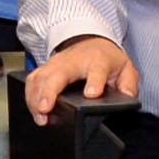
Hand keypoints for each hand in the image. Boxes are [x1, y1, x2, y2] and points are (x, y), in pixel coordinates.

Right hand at [22, 37, 137, 123]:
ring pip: (40, 77)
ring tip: (40, 117)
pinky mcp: (45, 68)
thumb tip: (127, 98)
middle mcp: (73, 60)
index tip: (91, 94)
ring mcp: (56, 63)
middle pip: (58, 74)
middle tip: (45, 110)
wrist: (91, 41)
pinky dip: (30, 95)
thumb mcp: (125, 68)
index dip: (94, 82)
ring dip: (35, 96)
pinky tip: (33, 110)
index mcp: (98, 61)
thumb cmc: (106, 59)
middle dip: (49, 91)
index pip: (96, 70)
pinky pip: (32, 80)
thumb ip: (129, 84)